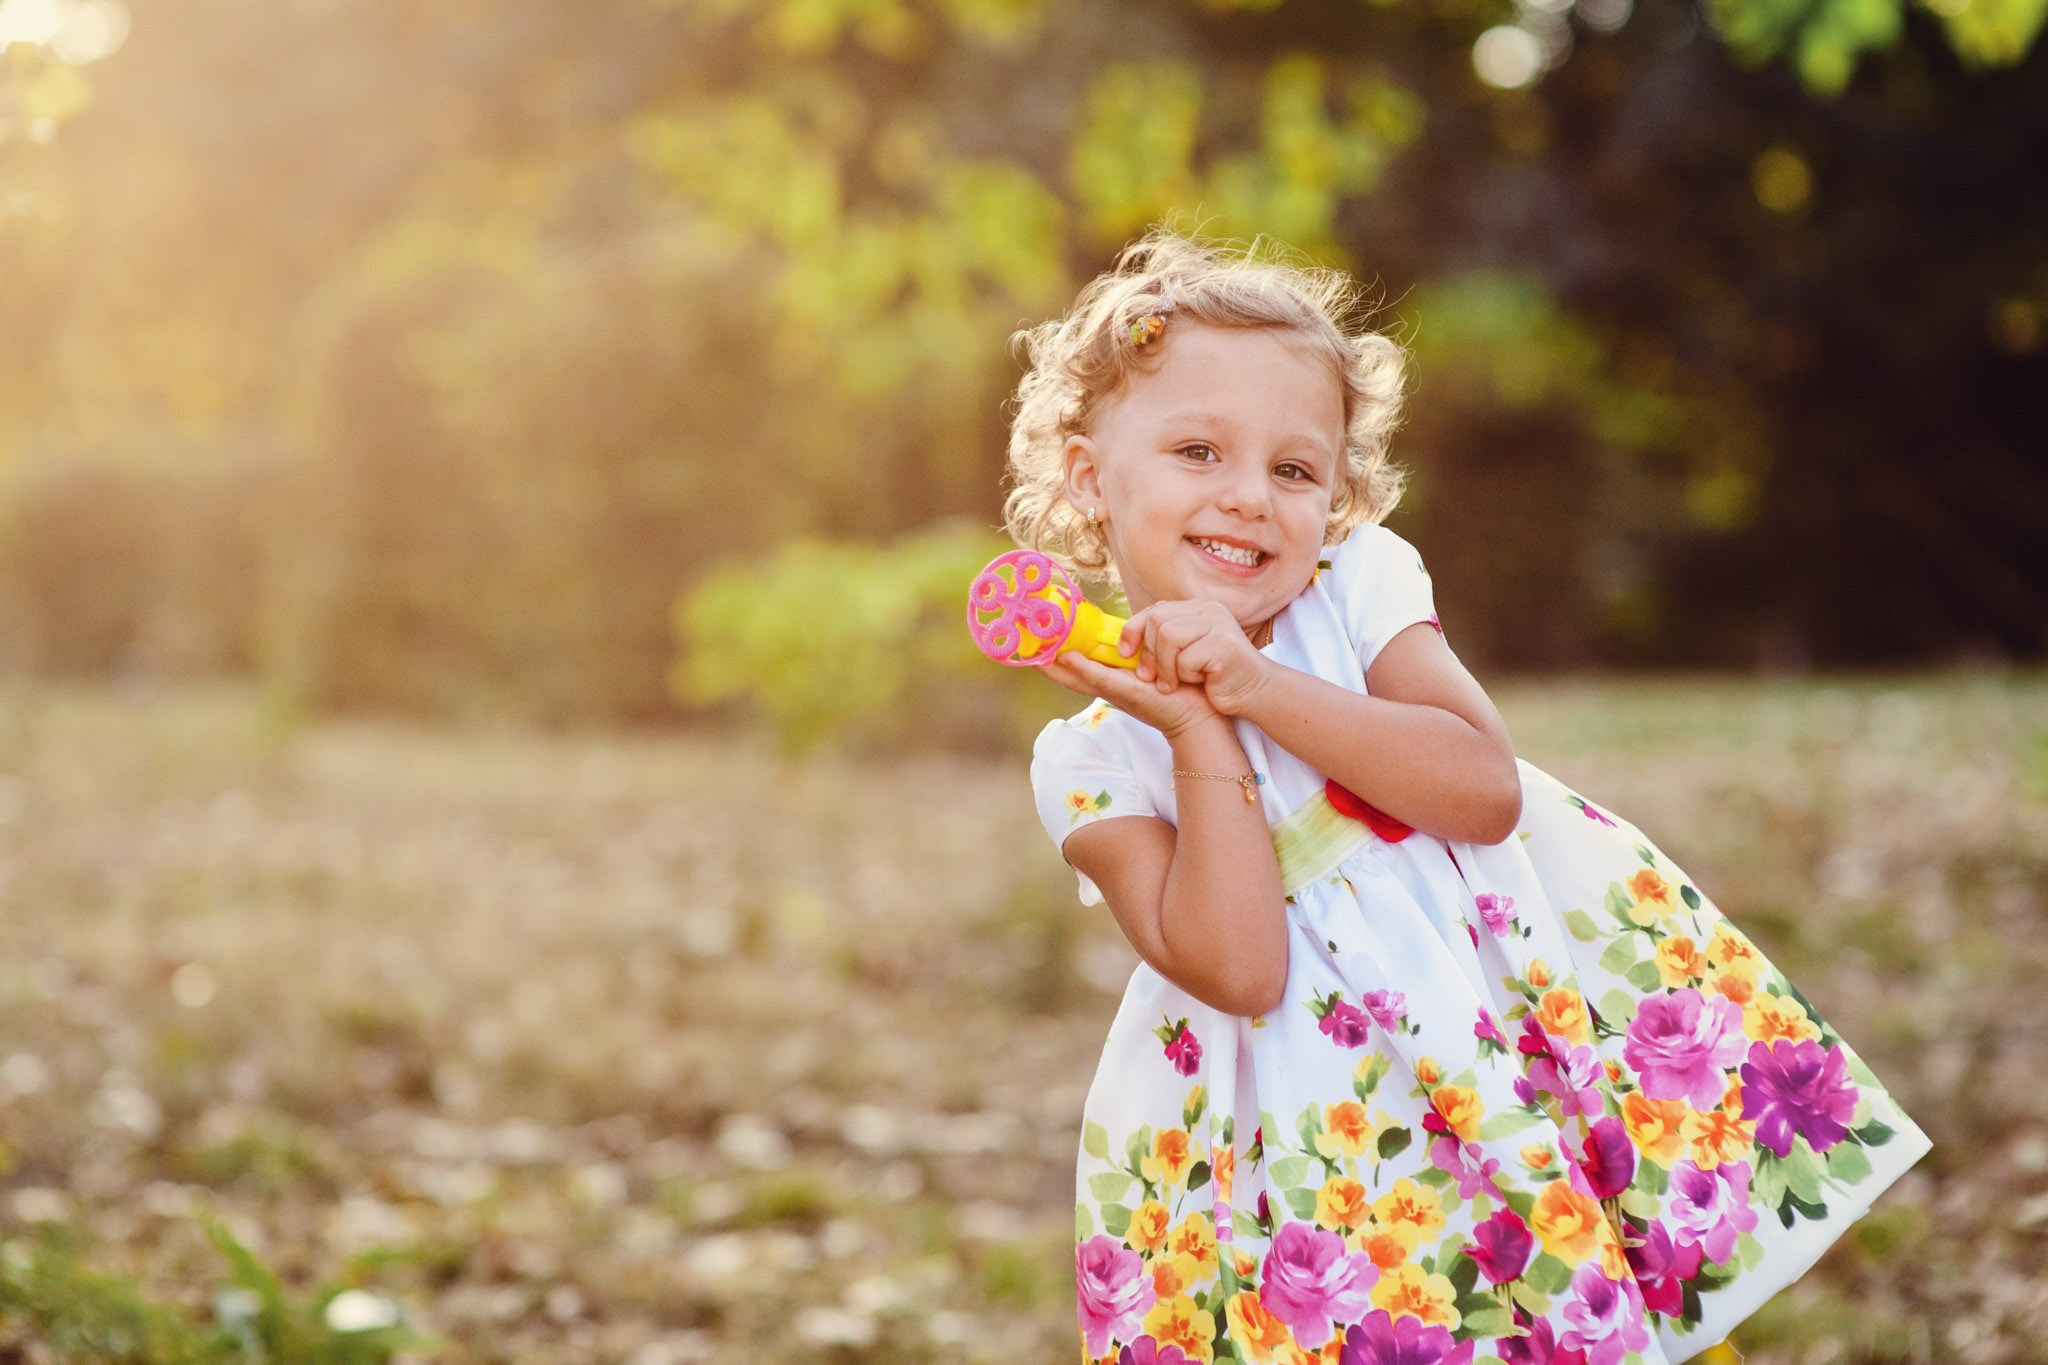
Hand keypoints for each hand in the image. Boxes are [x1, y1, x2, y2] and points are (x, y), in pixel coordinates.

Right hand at [1042, 649, 1224, 740]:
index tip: (1038, 641)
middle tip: (1024, 646)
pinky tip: (1065, 659)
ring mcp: (1115, 691)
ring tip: (1034, 653)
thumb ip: (1136, 653)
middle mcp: (1109, 687)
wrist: (1198, 713)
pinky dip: (1081, 669)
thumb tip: (1128, 634)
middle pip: (1069, 674)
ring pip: (1077, 677)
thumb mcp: (1150, 666)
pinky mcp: (1126, 691)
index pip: (1079, 666)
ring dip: (1055, 666)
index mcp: (1113, 678)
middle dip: (1047, 661)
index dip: (1058, 655)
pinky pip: (1099, 678)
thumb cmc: (1178, 689)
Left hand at [1119, 600, 1273, 715]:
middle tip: (1151, 678)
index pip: (1153, 610)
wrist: (1251, 692)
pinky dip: (1187, 676)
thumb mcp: (1184, 652)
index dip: (1133, 630)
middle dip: (1148, 654)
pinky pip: (1186, 658)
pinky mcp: (1224, 645)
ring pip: (1168, 637)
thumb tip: (1122, 644)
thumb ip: (1162, 640)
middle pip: (1157, 620)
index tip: (1124, 653)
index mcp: (1195, 609)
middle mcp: (1207, 611)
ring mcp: (1218, 625)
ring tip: (1176, 683)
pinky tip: (1201, 682)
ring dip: (1167, 667)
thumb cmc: (1213, 676)